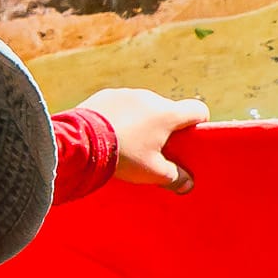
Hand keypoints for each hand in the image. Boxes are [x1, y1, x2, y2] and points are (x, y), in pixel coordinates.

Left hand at [77, 87, 208, 193]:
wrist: (79, 142)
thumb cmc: (122, 157)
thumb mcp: (152, 172)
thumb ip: (174, 177)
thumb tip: (187, 184)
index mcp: (167, 113)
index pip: (197, 109)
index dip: (198, 123)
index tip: (189, 138)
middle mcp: (149, 98)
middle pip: (167, 110)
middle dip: (164, 127)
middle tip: (152, 148)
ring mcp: (125, 94)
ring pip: (142, 107)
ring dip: (140, 120)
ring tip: (125, 142)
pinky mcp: (104, 95)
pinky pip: (119, 105)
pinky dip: (118, 116)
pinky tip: (107, 133)